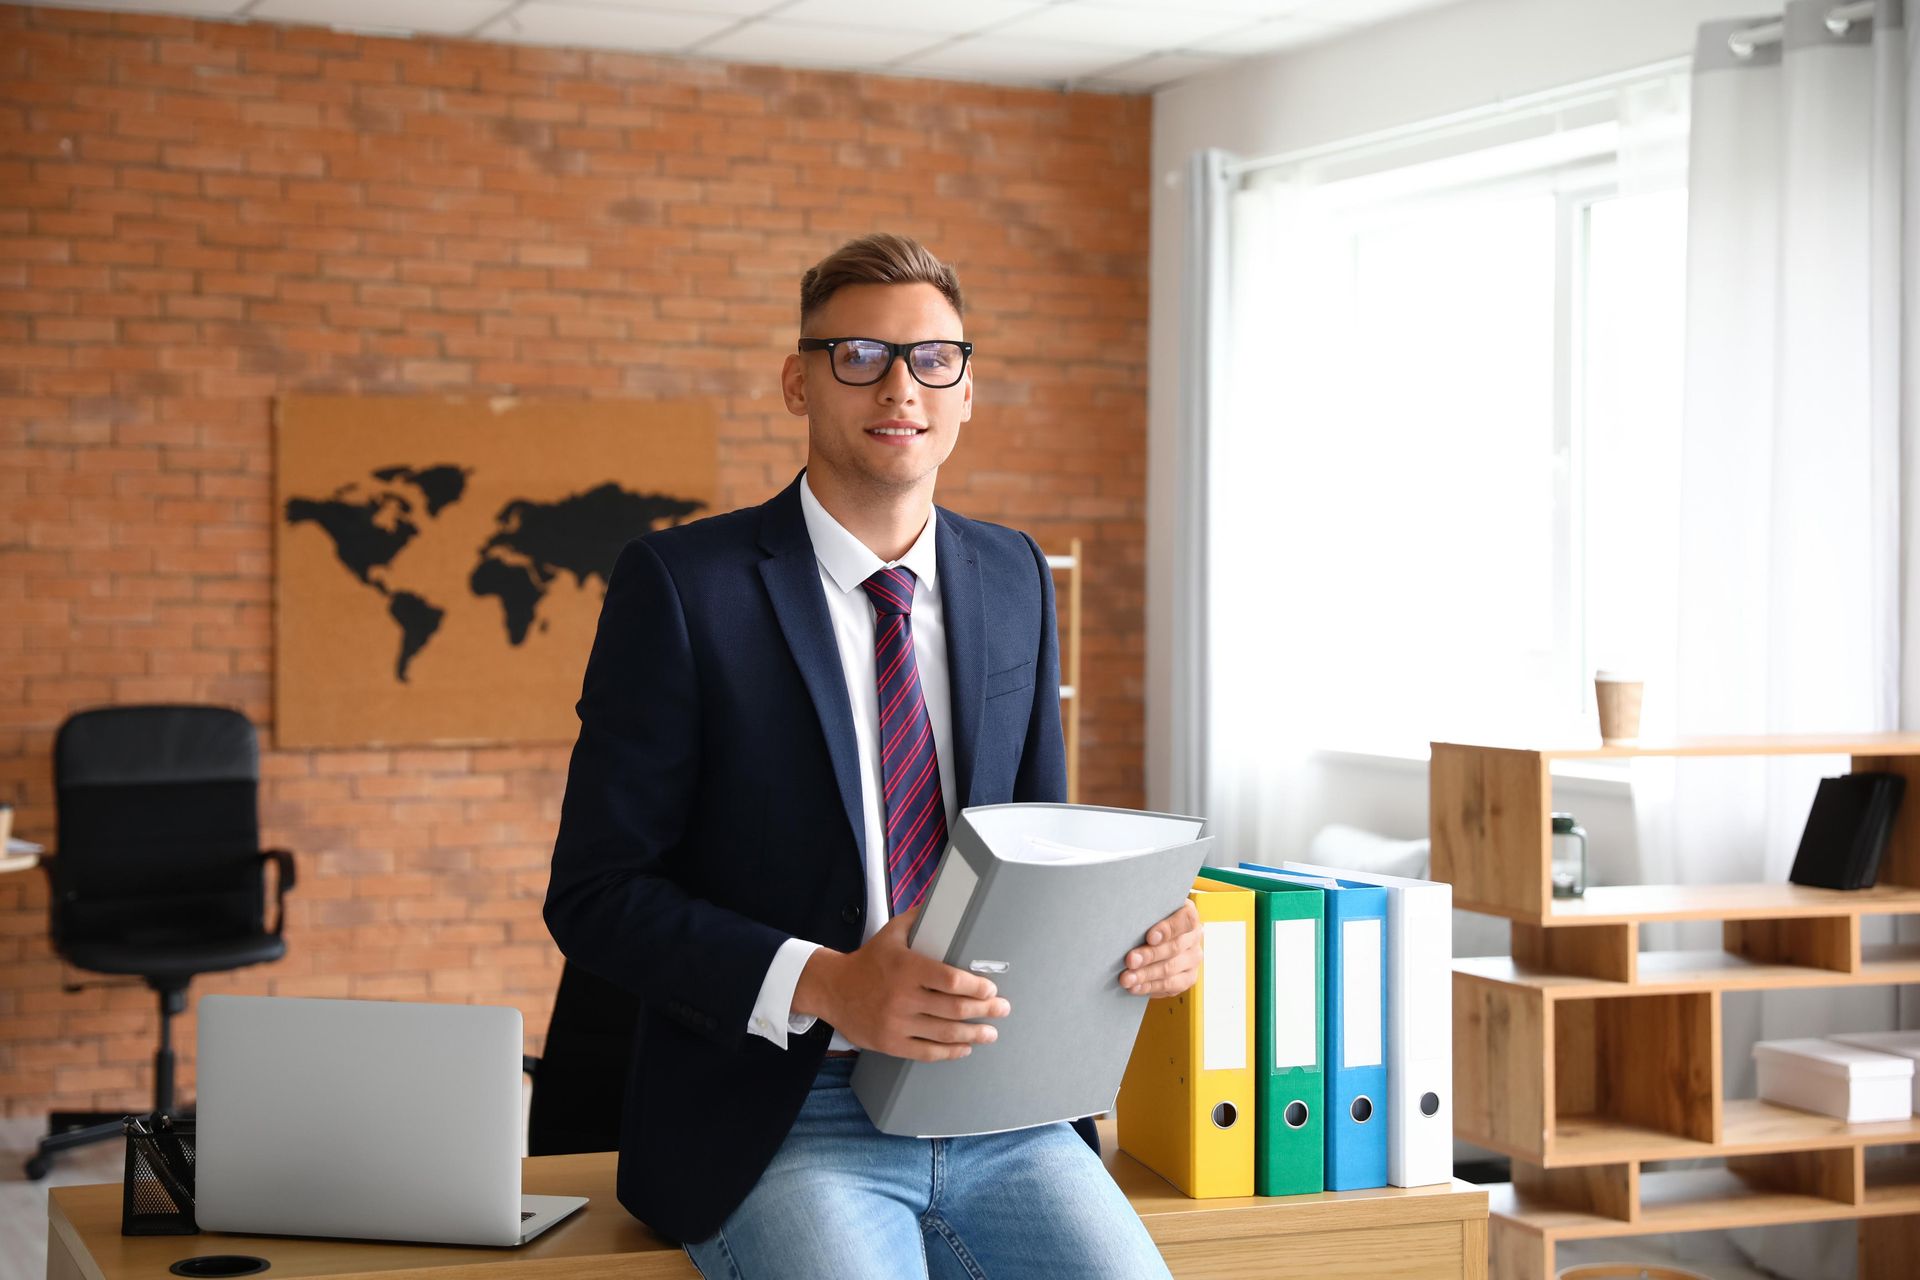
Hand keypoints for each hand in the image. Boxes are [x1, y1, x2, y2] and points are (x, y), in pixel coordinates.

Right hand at [792, 909, 1010, 1061]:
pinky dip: (950, 1052)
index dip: (976, 987)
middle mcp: (902, 997)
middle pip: (954, 1008)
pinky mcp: (890, 1043)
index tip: (991, 989)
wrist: (832, 989)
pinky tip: (964, 1048)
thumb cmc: (868, 960)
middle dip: (985, 1011)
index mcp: (907, 968)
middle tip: (1002, 1009)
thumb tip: (946, 900)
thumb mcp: (891, 932)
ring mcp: (896, 1023)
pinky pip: (927, 1052)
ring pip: (944, 1033)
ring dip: (973, 1034)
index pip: (951, 980)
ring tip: (990, 1032)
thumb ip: (920, 918)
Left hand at [1119, 900, 1201, 997]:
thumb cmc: (1149, 920)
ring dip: (1146, 975)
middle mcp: (1194, 937)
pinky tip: (1135, 987)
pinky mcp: (1188, 978)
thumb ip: (1145, 913)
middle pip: (1174, 948)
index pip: (1185, 920)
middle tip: (1130, 960)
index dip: (1168, 929)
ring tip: (1127, 979)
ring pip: (1171, 969)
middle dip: (1149, 956)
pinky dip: (1150, 987)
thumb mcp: (1149, 910)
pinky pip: (1170, 986)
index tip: (1150, 937)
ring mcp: (1193, 959)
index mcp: (1188, 915)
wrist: (1156, 936)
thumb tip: (1125, 920)